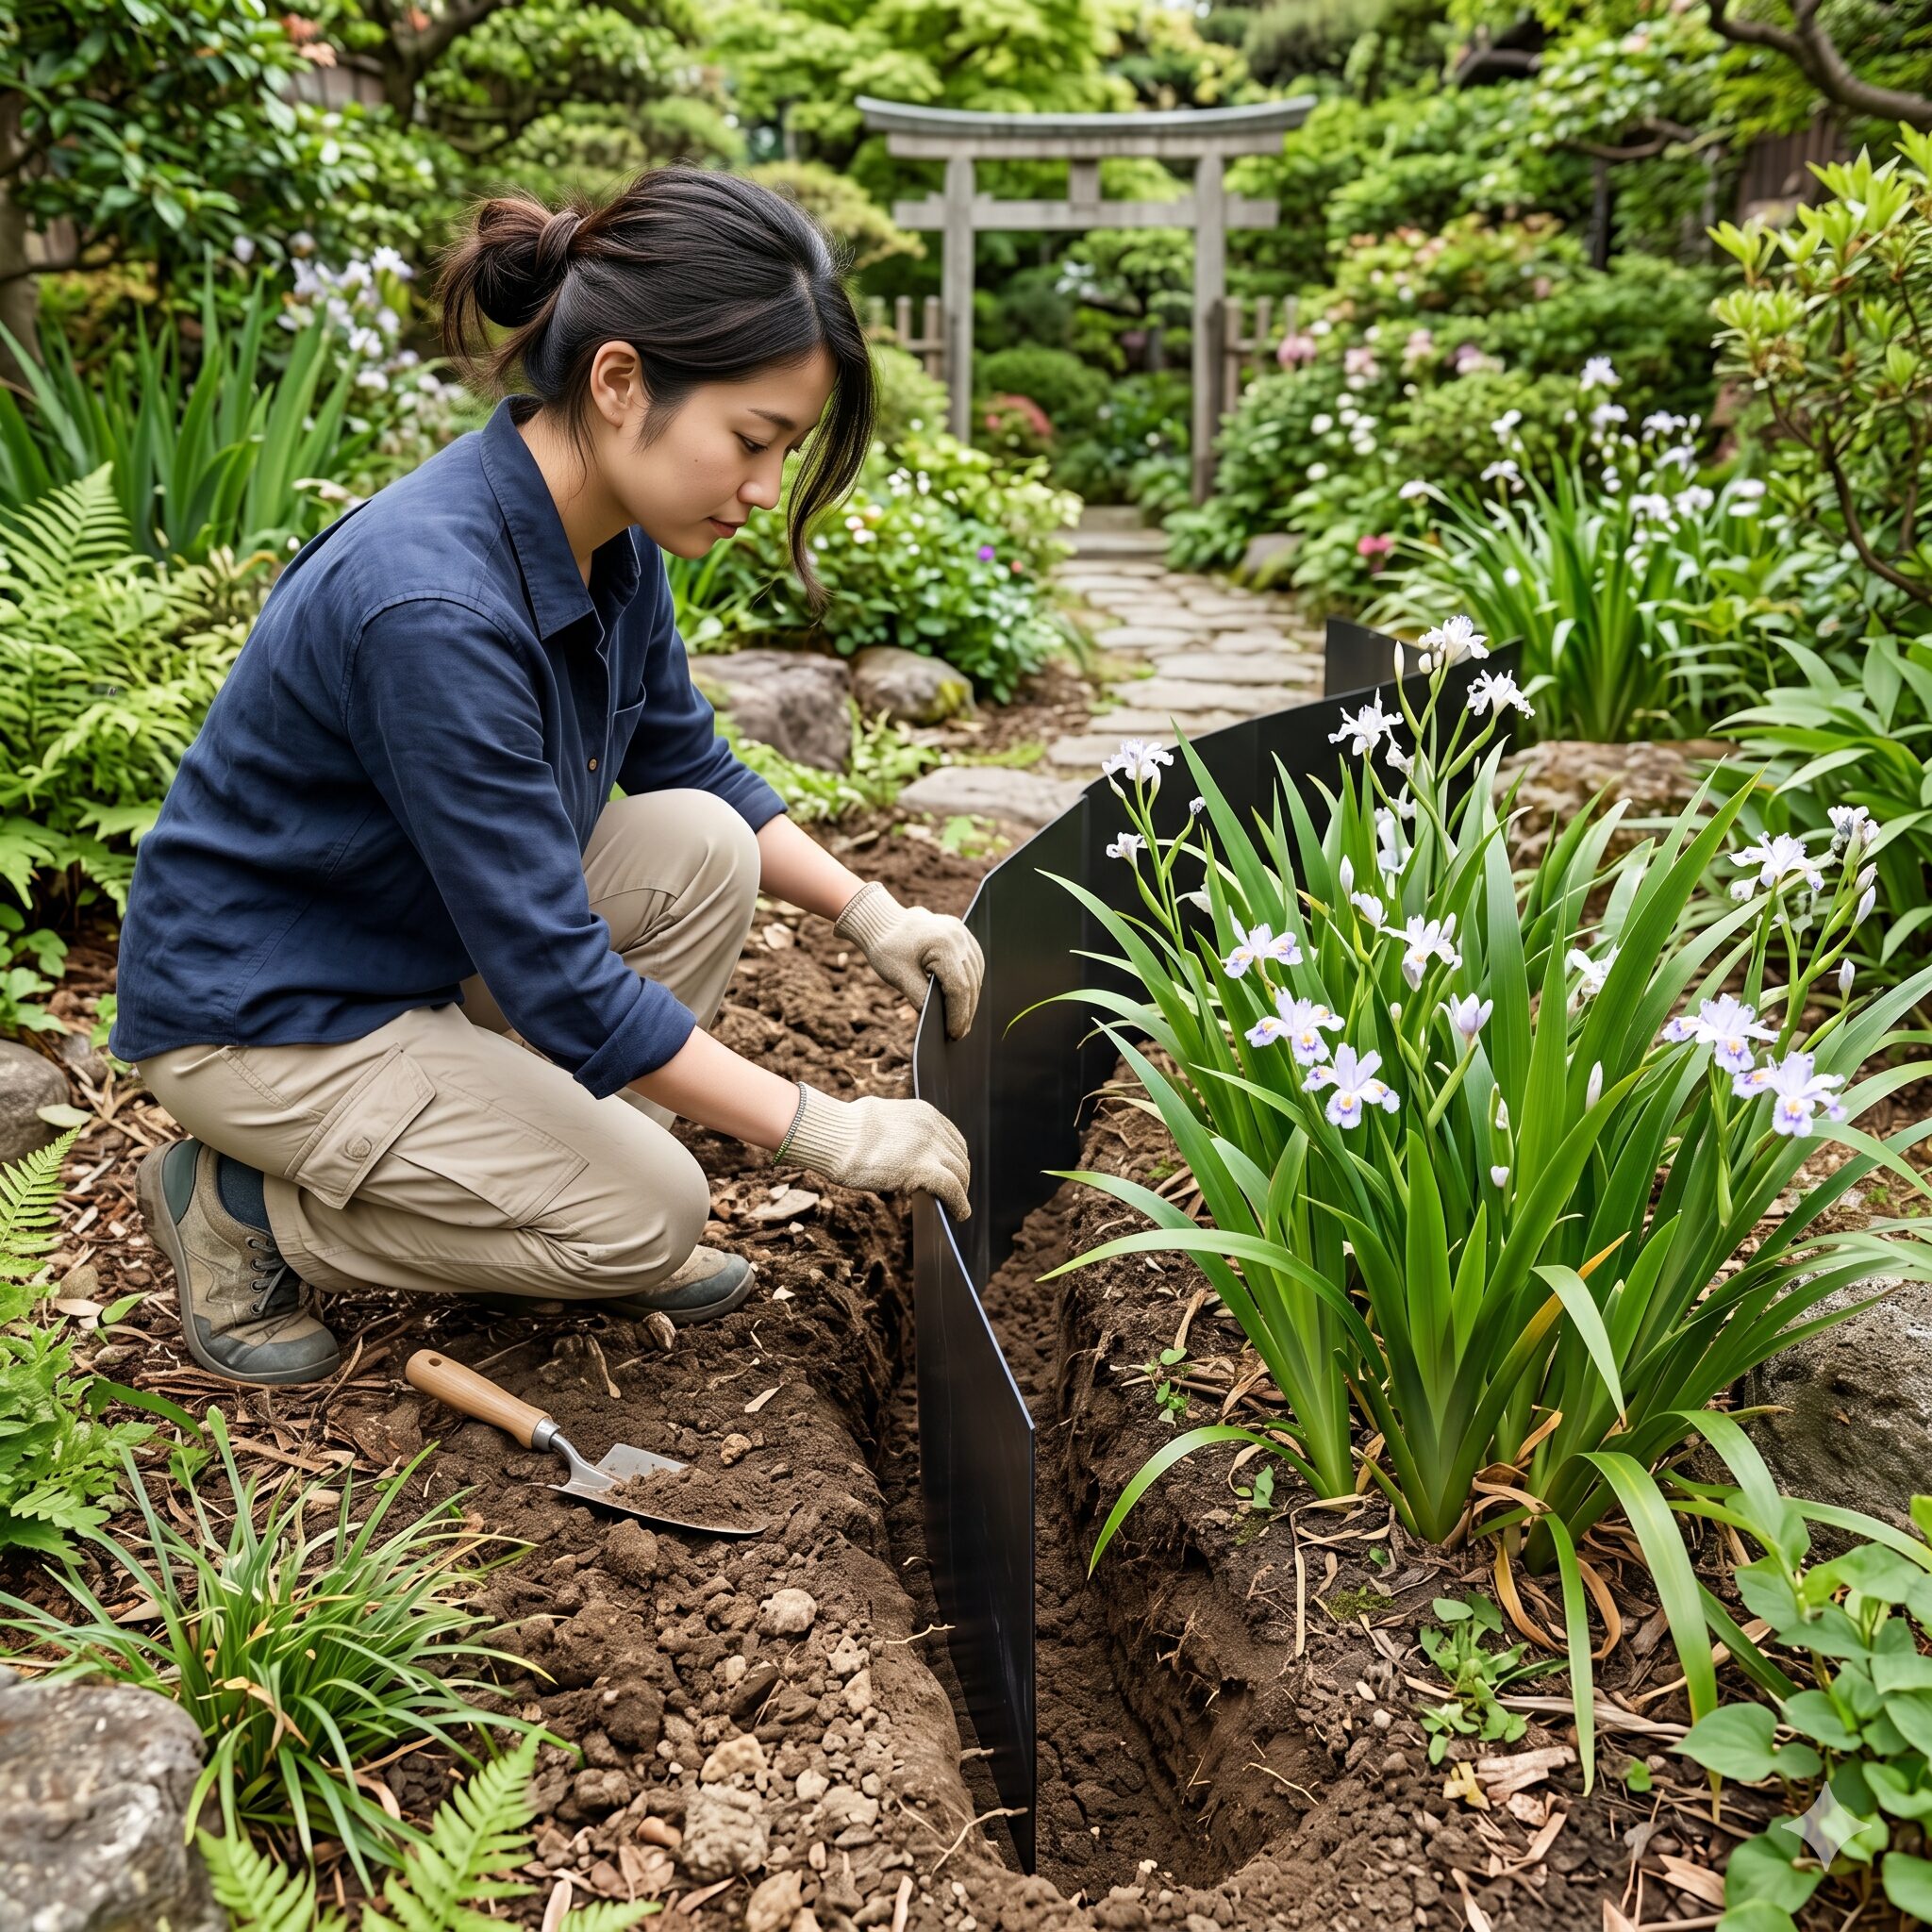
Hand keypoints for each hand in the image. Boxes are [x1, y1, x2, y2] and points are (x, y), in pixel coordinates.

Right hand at [780, 1082, 970, 1219]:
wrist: (834, 1135)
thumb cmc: (844, 1131)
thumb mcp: (880, 1119)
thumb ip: (896, 1130)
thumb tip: (895, 1147)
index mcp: (923, 1112)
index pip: (952, 1138)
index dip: (954, 1159)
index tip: (951, 1172)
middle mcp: (931, 1126)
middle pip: (959, 1156)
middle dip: (959, 1176)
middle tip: (953, 1194)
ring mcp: (929, 1147)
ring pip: (959, 1173)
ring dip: (960, 1192)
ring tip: (957, 1208)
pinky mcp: (923, 1169)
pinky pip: (952, 1189)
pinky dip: (959, 1204)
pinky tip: (959, 1215)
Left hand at [835, 881, 983, 1038]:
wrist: (880, 920)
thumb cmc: (886, 948)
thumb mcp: (900, 977)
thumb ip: (920, 998)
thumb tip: (937, 1020)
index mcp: (943, 945)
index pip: (959, 987)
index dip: (958, 1014)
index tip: (953, 1033)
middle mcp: (958, 936)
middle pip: (971, 981)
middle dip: (965, 1010)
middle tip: (958, 1033)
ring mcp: (961, 932)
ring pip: (975, 972)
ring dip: (970, 997)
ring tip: (961, 1018)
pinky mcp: (960, 932)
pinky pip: (973, 960)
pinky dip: (970, 980)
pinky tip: (963, 996)